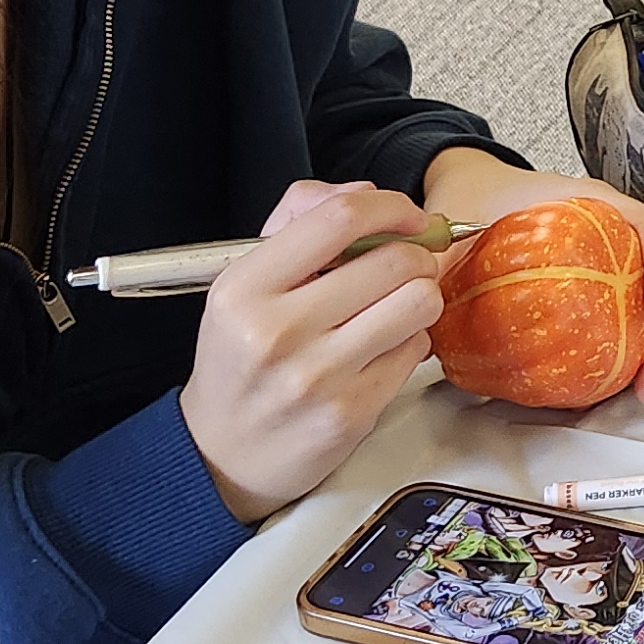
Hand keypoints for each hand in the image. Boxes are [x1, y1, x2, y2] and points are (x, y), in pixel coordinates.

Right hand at [181, 182, 452, 519]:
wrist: (223, 452)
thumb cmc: (241, 358)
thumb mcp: (245, 282)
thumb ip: (299, 222)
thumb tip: (365, 192)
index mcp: (246, 288)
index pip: (339, 219)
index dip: (390, 207)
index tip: (406, 215)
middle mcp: (278, 330)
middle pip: (394, 260)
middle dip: (415, 254)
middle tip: (404, 265)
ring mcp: (319, 375)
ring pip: (418, 302)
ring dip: (420, 295)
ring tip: (396, 304)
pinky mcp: (353, 411)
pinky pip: (416, 350)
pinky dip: (410, 340)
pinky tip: (382, 347)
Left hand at [419, 150, 643, 407]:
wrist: (469, 187)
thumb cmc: (476, 198)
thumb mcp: (459, 221)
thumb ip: (445, 261)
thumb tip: (425, 322)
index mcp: (594, 205)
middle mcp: (618, 234)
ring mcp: (617, 263)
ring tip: (641, 391)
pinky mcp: (606, 289)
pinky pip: (635, 320)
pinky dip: (638, 352)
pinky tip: (619, 384)